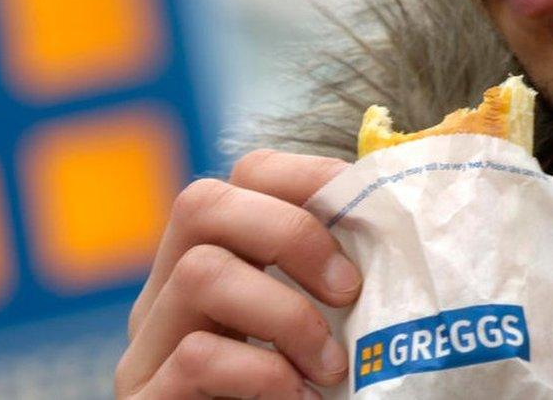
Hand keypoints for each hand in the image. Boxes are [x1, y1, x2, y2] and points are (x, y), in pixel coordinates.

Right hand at [115, 150, 360, 398]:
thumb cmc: (296, 397)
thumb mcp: (314, 333)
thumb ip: (331, 288)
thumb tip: (403, 226)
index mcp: (211, 264)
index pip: (240, 178)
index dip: (305, 176)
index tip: (369, 211)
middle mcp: (167, 296)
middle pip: (201, 202)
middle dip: (289, 232)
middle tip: (347, 289)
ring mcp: (148, 349)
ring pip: (200, 272)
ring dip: (286, 314)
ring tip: (330, 366)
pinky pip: (200, 358)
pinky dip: (264, 373)